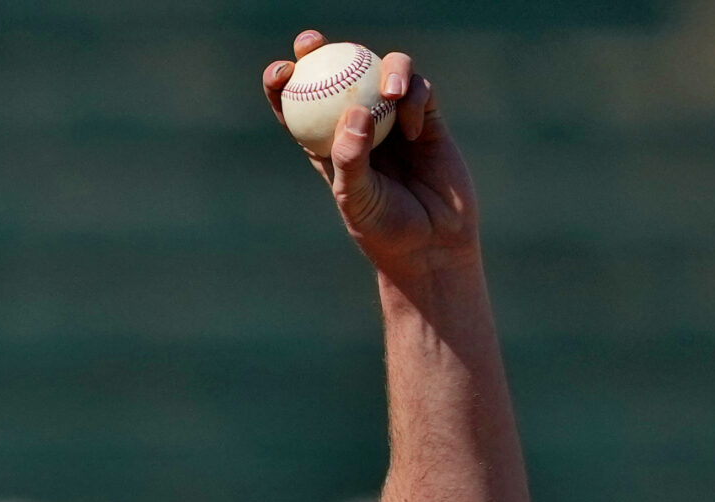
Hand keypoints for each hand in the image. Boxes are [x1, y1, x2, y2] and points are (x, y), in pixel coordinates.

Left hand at [263, 31, 479, 276]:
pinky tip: (413, 125)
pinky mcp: (427, 119)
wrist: (433, 246)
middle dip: (318, 50)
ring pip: (383, 71)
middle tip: (311, 43)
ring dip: (386, 68)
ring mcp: (392, 118)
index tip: (281, 71)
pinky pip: (419, 90)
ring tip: (390, 92)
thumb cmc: (385, 230)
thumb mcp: (357, 199)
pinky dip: (415, 98)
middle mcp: (358, 124)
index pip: (297, 105)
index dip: (282, 82)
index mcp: (325, 144)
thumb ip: (352, 157)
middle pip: (335, 75)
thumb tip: (354, 112)